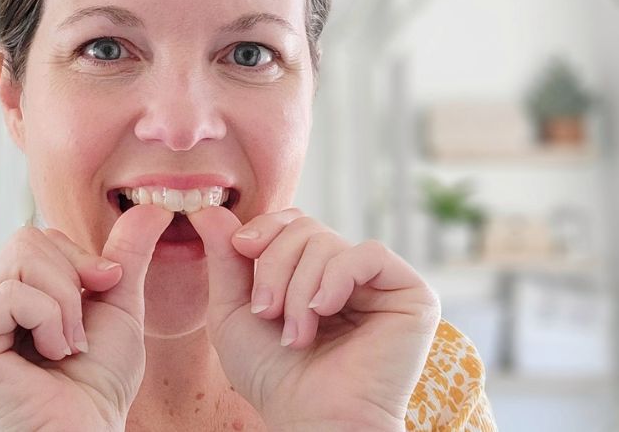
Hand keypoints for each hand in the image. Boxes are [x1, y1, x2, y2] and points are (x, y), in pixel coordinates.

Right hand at [0, 204, 172, 431]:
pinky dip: (48, 319)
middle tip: (77, 335)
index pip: (35, 238)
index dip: (78, 260)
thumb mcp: (117, 308)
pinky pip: (11, 292)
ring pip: (20, 259)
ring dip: (64, 303)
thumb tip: (152, 207)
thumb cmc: (98, 390)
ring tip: (65, 348)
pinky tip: (50, 357)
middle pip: (26, 240)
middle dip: (71, 281)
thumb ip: (126, 257)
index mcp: (5, 299)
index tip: (101, 295)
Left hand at [187, 206, 440, 430]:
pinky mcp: (412, 295)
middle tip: (267, 312)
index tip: (242, 250)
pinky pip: (369, 253)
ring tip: (296, 335)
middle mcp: (350, 275)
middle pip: (306, 228)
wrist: (312, 420)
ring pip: (330, 242)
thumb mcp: (234, 312)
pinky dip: (337, 278)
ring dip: (299, 288)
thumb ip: (225, 258)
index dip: (265, 228)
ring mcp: (381, 284)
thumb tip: (206, 207)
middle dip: (275, 266)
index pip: (292, 222)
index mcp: (313, 275)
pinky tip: (324, 311)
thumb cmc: (274, 378)